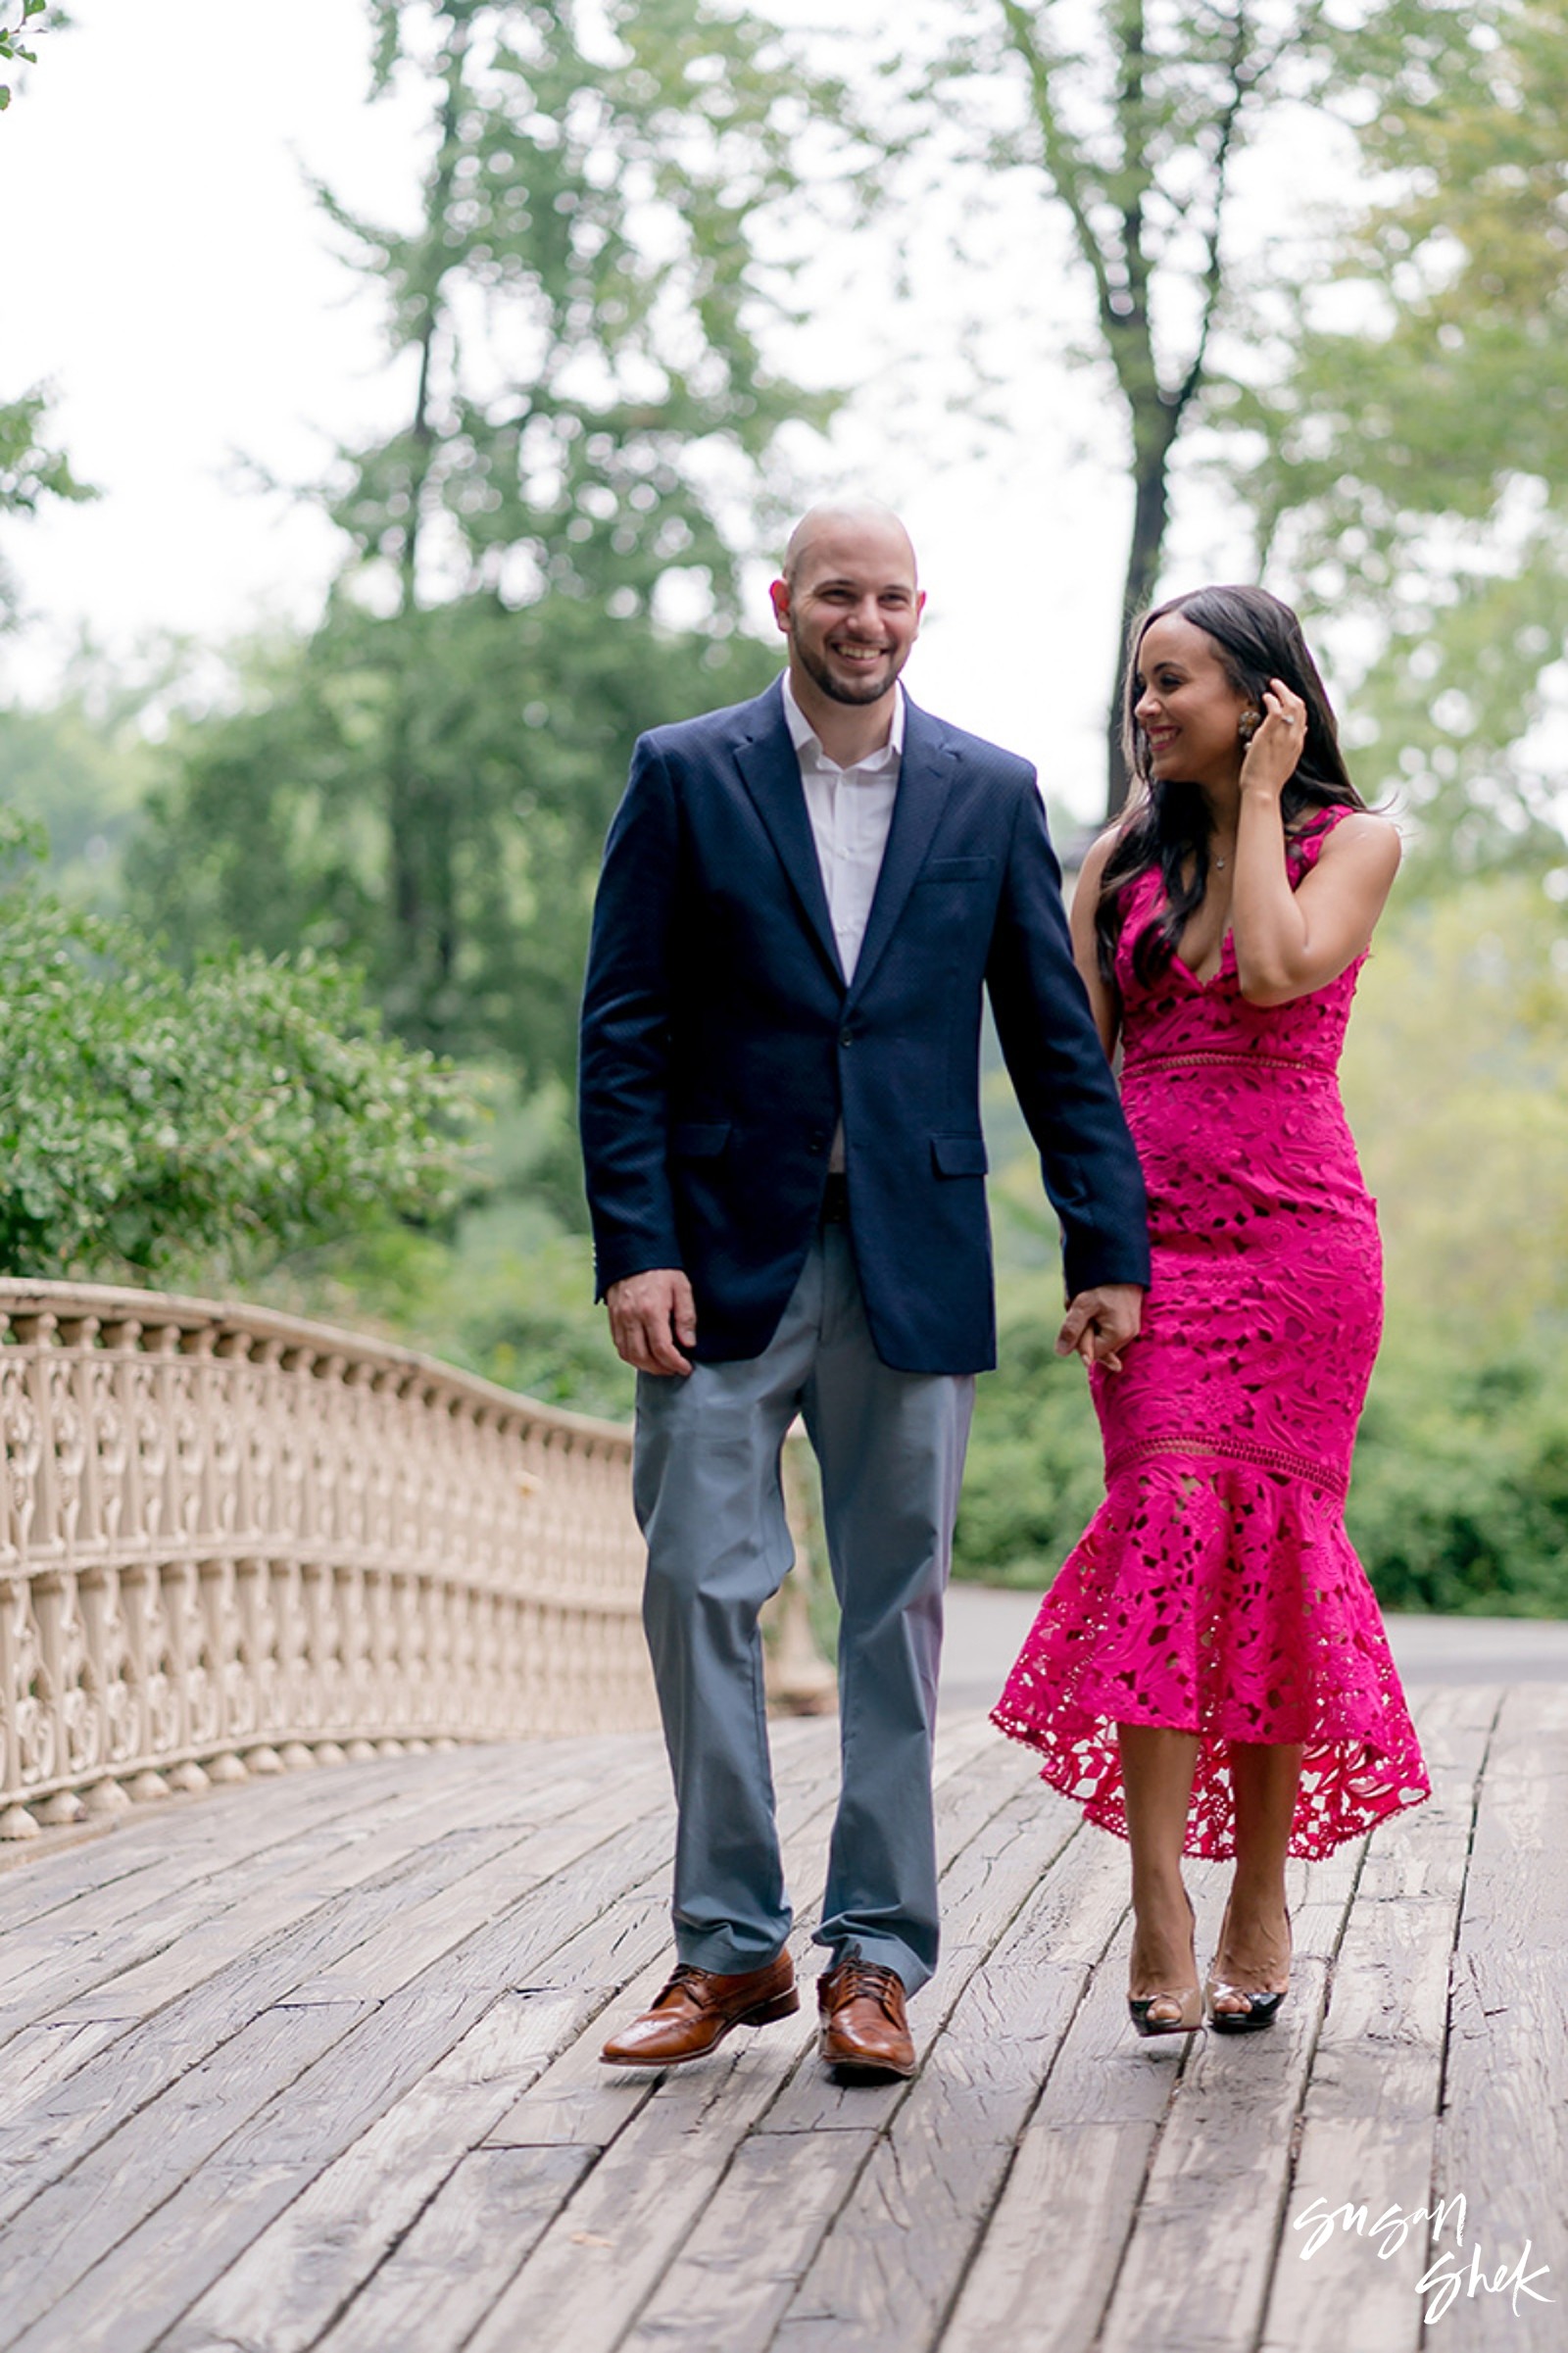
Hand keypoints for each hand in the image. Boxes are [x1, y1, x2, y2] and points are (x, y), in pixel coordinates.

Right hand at [606, 1269, 696, 1374]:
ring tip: (661, 1365)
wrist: (635, 1249)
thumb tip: (688, 1344)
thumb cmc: (662, 1268)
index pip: (662, 1349)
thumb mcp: (682, 1287)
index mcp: (651, 1310)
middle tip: (675, 1369)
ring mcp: (619, 1317)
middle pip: (643, 1357)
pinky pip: (618, 1344)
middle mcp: (631, 1317)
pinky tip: (645, 1354)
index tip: (686, 1368)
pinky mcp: (612, 1316)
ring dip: (645, 1366)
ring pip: (628, 1354)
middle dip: (661, 1369)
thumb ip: (686, 1317)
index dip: (675, 1364)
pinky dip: (631, 1355)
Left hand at [1056, 1284, 1142, 1372]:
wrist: (1121, 1260)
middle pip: (1096, 1345)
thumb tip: (1061, 1352)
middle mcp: (1129, 1336)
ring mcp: (1131, 1328)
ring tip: (1092, 1301)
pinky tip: (1098, 1302)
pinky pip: (1108, 1326)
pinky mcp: (1130, 1320)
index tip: (1081, 1314)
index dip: (1079, 1336)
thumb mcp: (1082, 1304)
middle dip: (1086, 1328)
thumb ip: (1072, 1330)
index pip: (1090, 1353)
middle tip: (1086, 1305)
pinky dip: (1099, 1316)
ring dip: (1091, 1321)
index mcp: (1118, 1335)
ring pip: (1100, 1334)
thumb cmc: (1102, 1282)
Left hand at [1240, 675, 1306, 796]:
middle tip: (1277, 685)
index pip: (1303, 716)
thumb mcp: (1289, 760)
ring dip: (1281, 691)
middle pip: (1300, 707)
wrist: (1263, 791)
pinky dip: (1272, 700)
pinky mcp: (1269, 735)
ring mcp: (1283, 736)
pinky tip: (1265, 697)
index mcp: (1298, 743)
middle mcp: (1294, 737)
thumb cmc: (1270, 779)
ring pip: (1291, 705)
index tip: (1286, 697)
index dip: (1296, 703)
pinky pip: (1275, 711)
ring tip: (1272, 685)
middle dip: (1289, 692)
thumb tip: (1304, 730)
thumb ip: (1295, 744)